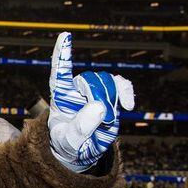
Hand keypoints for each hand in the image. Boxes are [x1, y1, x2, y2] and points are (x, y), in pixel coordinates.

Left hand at [47, 32, 134, 171]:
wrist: (81, 151)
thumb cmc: (68, 145)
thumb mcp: (69, 141)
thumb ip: (80, 127)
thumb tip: (99, 106)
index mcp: (61, 97)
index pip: (59, 72)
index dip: (62, 54)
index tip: (64, 36)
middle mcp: (77, 90)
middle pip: (89, 79)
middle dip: (98, 97)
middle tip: (103, 120)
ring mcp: (95, 92)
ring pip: (107, 81)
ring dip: (111, 99)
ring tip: (108, 121)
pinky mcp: (110, 97)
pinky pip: (121, 84)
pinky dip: (126, 92)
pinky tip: (128, 105)